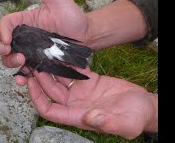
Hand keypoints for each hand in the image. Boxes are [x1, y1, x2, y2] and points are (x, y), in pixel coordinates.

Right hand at [0, 0, 89, 84]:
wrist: (86, 36)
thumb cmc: (72, 16)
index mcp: (24, 22)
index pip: (5, 24)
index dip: (1, 31)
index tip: (6, 39)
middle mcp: (24, 37)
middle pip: (1, 44)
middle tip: (6, 50)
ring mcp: (30, 52)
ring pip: (10, 59)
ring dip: (10, 62)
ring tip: (21, 61)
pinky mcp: (38, 64)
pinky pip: (24, 71)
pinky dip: (20, 76)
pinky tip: (22, 79)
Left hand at [26, 67, 157, 139]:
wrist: (145, 105)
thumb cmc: (136, 118)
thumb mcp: (125, 123)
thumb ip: (107, 122)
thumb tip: (89, 117)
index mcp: (78, 115)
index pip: (49, 110)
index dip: (37, 98)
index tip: (29, 84)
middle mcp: (76, 103)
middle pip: (51, 92)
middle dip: (40, 79)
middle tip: (32, 63)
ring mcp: (82, 91)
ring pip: (60, 80)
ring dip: (50, 69)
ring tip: (42, 55)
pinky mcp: (90, 81)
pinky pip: (74, 71)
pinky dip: (67, 63)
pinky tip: (62, 52)